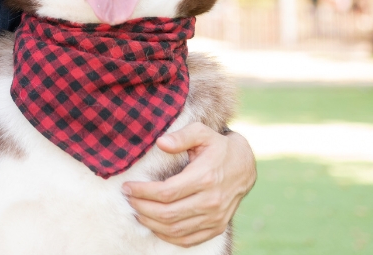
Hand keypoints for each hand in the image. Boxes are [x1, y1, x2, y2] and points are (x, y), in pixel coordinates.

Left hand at [122, 123, 256, 246]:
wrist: (245, 166)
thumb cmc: (218, 147)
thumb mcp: (202, 133)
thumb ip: (181, 136)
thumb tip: (161, 142)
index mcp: (204, 178)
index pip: (166, 192)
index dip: (142, 192)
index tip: (127, 187)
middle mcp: (211, 201)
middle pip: (167, 213)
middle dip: (142, 207)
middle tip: (128, 199)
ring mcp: (215, 217)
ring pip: (175, 229)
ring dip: (151, 222)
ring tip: (137, 211)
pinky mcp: (217, 227)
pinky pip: (188, 239)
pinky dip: (168, 235)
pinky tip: (155, 225)